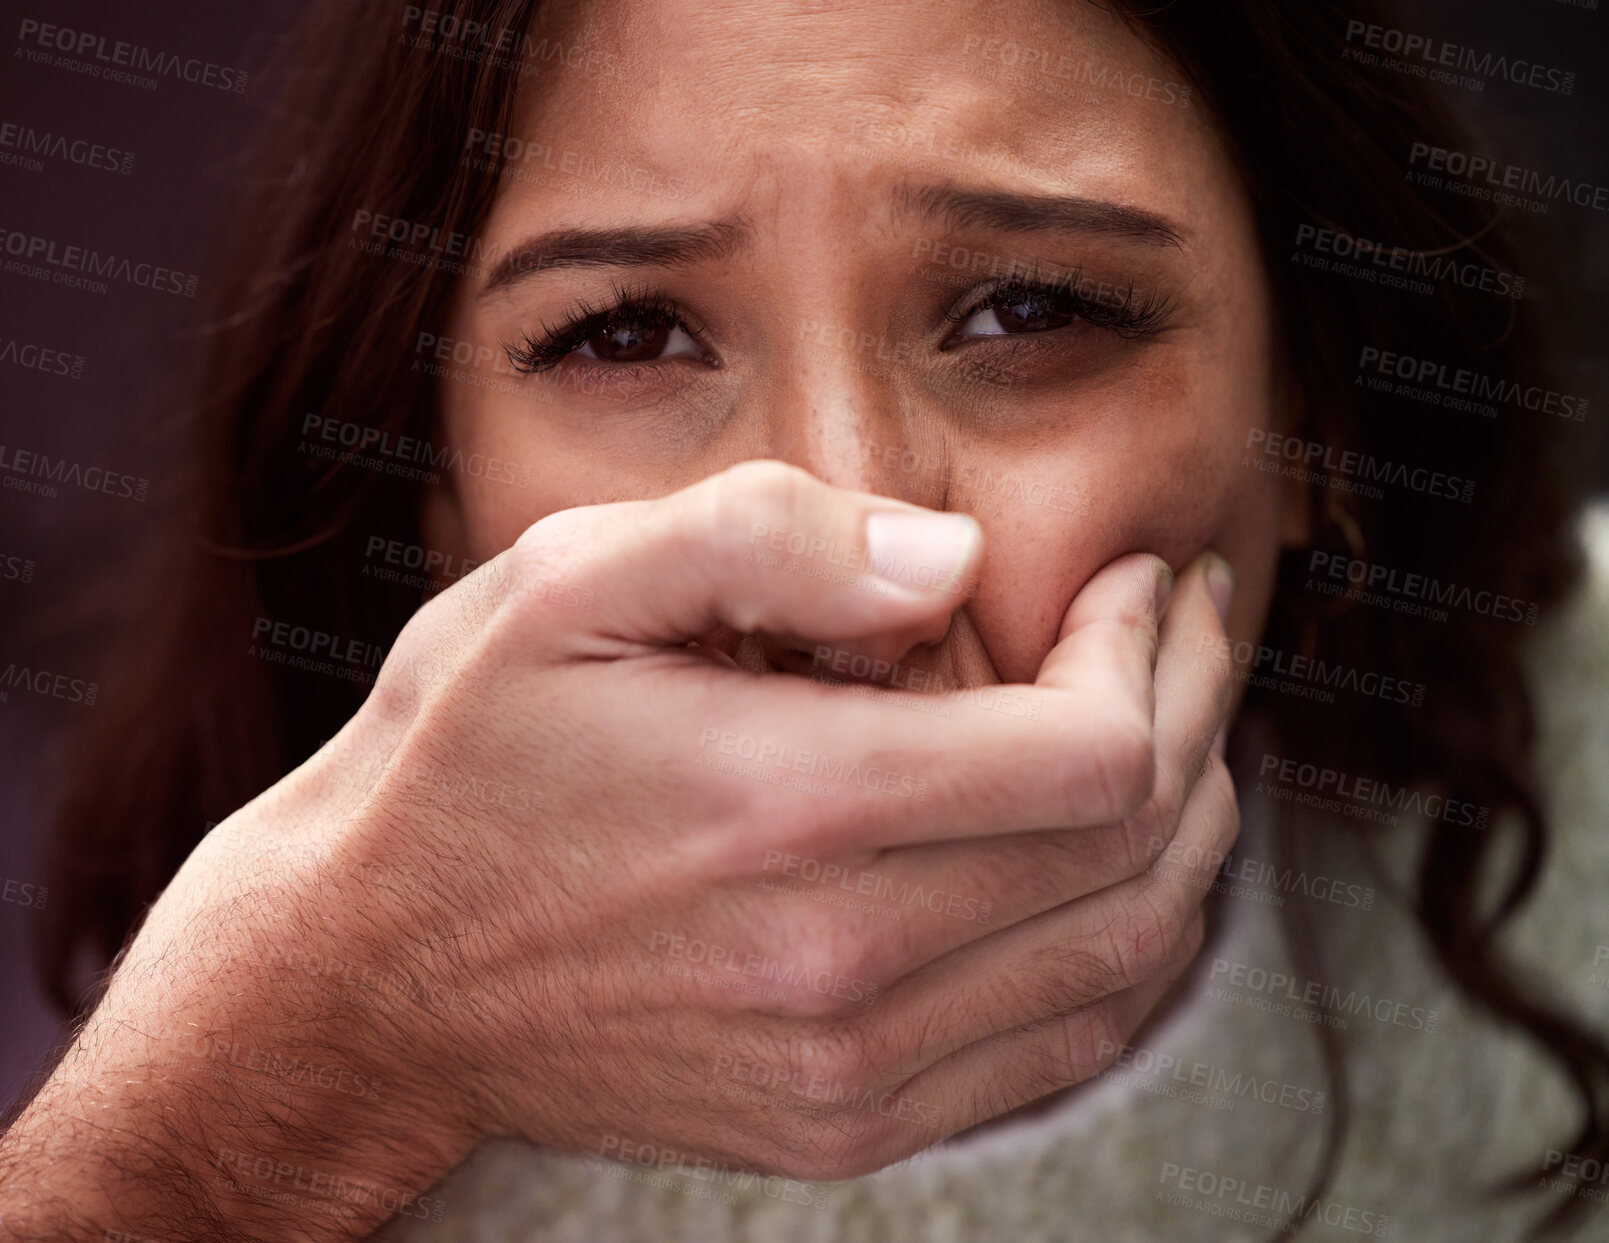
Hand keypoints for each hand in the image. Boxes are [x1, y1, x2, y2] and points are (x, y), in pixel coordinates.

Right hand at [0, 460, 1236, 1240]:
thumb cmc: (467, 762)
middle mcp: (841, 959)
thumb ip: (768, 534)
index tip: (1134, 583)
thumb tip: (950, 563)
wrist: (375, 980)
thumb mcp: (566, 586)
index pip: (1093, 755)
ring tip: (1171, 729)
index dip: (1150, 652)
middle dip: (1196, 715)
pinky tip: (1110, 867)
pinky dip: (1127, 948)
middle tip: (1183, 631)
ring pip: (1126, 955)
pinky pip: (1063, 1048)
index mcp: (791, 806)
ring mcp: (848, 1064)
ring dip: (1185, 830)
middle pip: (1138, 850)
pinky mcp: (841, 1124)